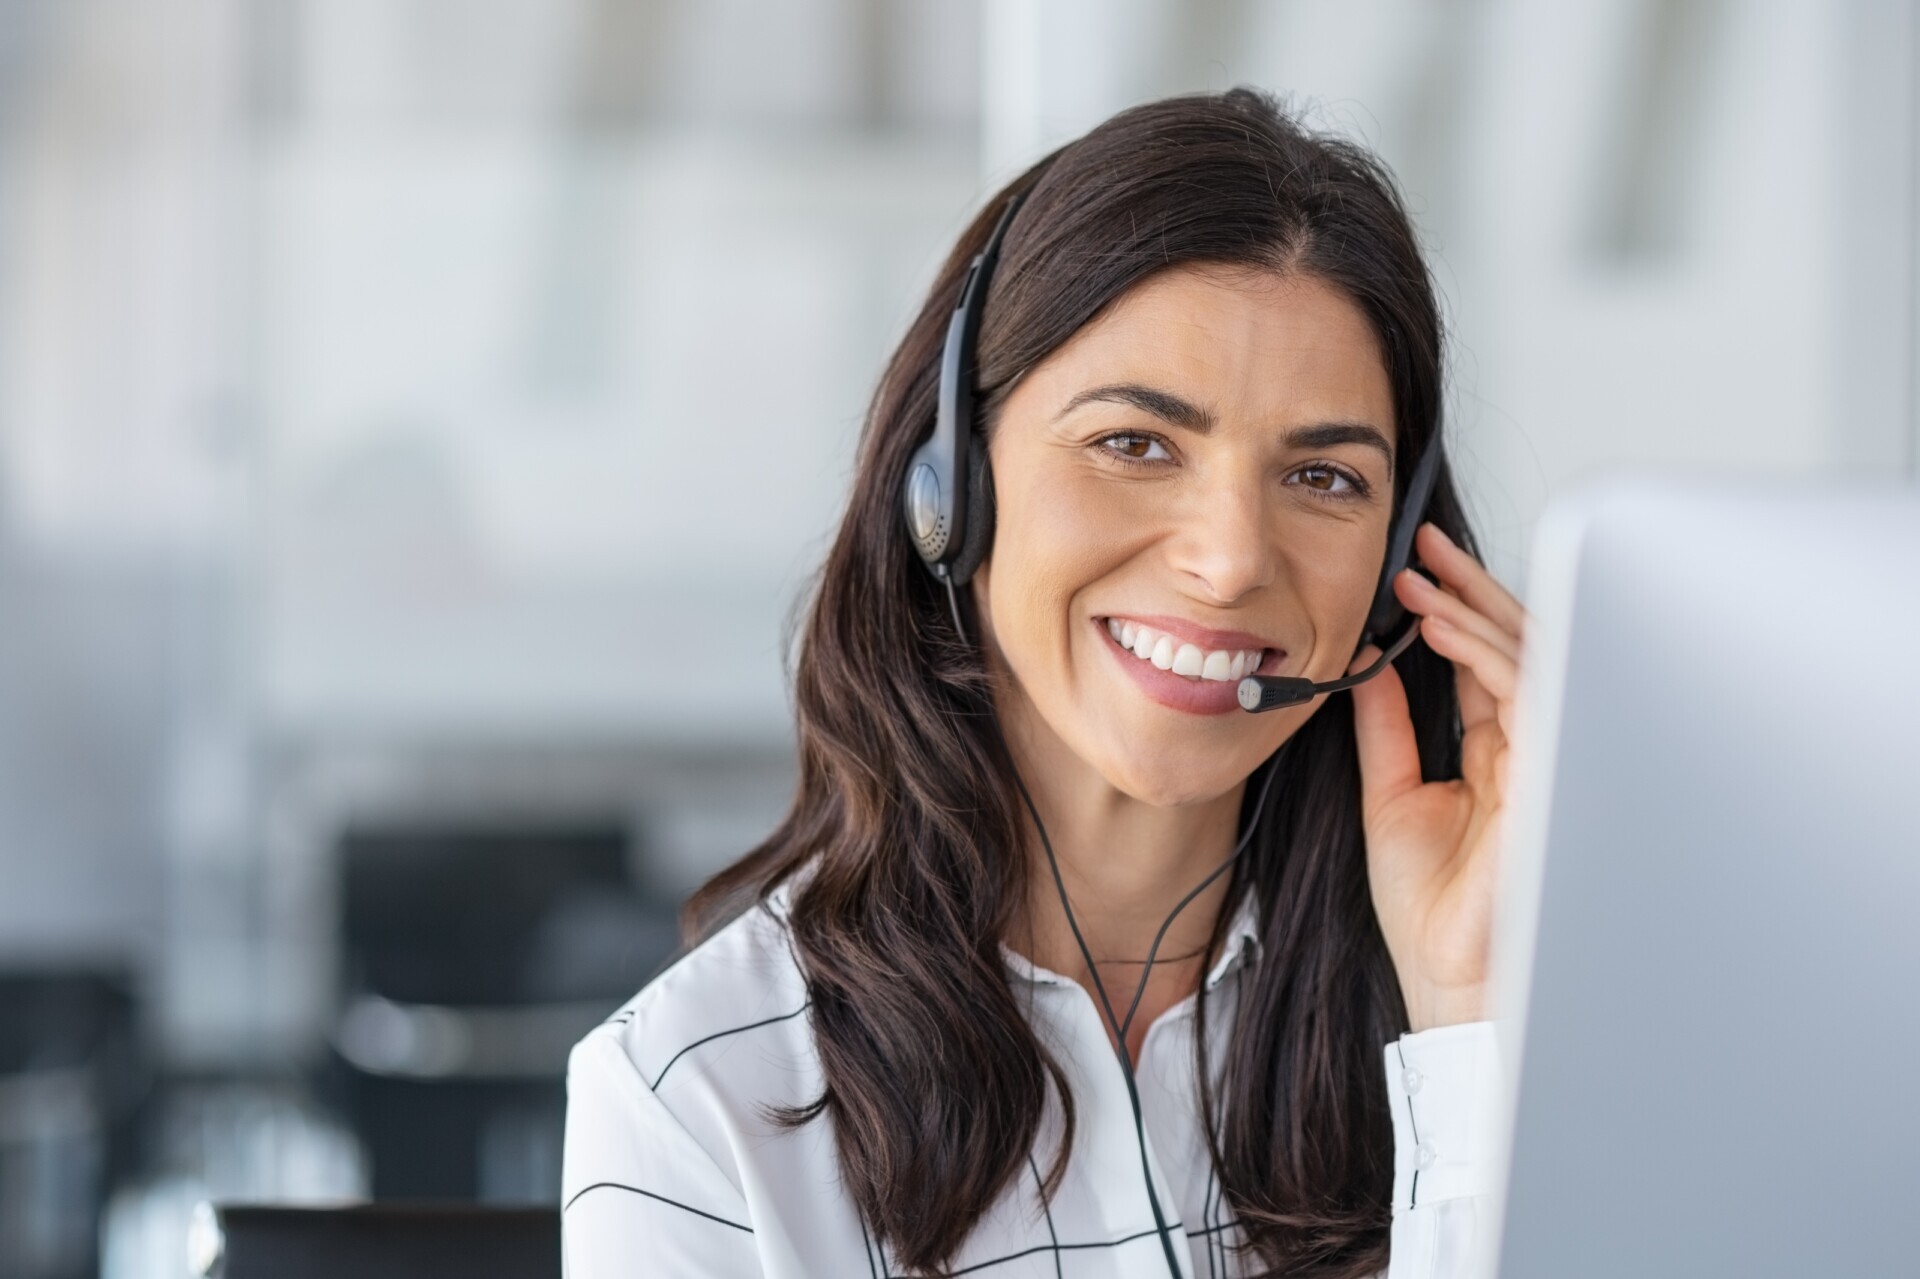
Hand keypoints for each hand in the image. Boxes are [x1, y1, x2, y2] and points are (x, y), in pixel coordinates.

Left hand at [1348, 521, 1527, 1031]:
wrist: (1450, 977)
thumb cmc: (1433, 911)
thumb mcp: (1391, 794)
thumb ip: (1386, 727)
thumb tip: (1366, 666)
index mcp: (1494, 754)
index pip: (1482, 663)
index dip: (1453, 610)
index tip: (1413, 568)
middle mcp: (1527, 749)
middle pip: (1514, 647)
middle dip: (1472, 589)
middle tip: (1426, 545)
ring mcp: (1544, 759)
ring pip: (1527, 659)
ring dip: (1473, 610)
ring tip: (1424, 579)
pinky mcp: (1549, 773)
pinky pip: (1526, 692)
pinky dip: (1484, 652)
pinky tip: (1441, 626)